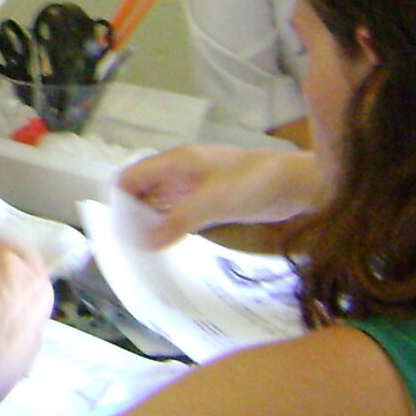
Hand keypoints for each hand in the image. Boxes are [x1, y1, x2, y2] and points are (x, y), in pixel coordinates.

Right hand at [117, 145, 323, 248]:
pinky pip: (180, 214)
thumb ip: (179, 220)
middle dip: (132, 216)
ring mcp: (196, 187)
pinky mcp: (211, 201)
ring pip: (161, 204)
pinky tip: (167, 247)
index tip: (117, 231)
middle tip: (127, 248)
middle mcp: (182, 172)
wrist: (298, 184)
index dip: (120, 201)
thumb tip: (144, 243)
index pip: (133, 177)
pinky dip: (171, 228)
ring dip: (151, 224)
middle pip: (144, 191)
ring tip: (142, 253)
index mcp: (177, 162)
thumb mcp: (215, 202)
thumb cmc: (256, 183)